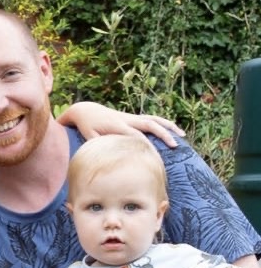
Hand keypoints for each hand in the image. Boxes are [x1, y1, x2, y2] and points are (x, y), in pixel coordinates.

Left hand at [56, 101, 185, 148]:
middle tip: (175, 146)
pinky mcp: (132, 117)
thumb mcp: (89, 136)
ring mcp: (131, 117)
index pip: (135, 136)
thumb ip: (98, 144)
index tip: (155, 157)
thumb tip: (107, 155)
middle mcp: (127, 119)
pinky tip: (172, 131)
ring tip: (182, 136)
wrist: (85, 110)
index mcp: (117, 125)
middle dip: (163, 135)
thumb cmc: (86, 126)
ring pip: (154, 119)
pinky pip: (151, 119)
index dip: (146, 145)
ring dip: (168, 126)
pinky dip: (163, 123)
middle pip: (150, 125)